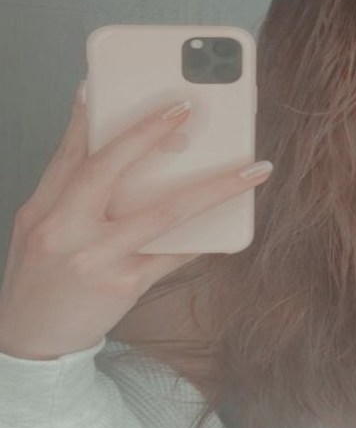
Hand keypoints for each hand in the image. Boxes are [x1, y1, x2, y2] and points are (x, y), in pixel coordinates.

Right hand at [0, 82, 271, 360]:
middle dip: (148, 133)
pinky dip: (205, 233)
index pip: (69, 152)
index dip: (91, 116)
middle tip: (187, 105)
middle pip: (109, 169)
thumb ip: (68, 177)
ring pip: (164, 213)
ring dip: (215, 187)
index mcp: (43, 209)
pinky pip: (175, 253)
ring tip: (253, 168)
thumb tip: (92, 112)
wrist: (31, 346)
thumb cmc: (41, 275)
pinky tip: (233, 215)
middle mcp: (64, 231)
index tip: (110, 82)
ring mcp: (97, 260)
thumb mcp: (39, 223)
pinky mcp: (125, 285)